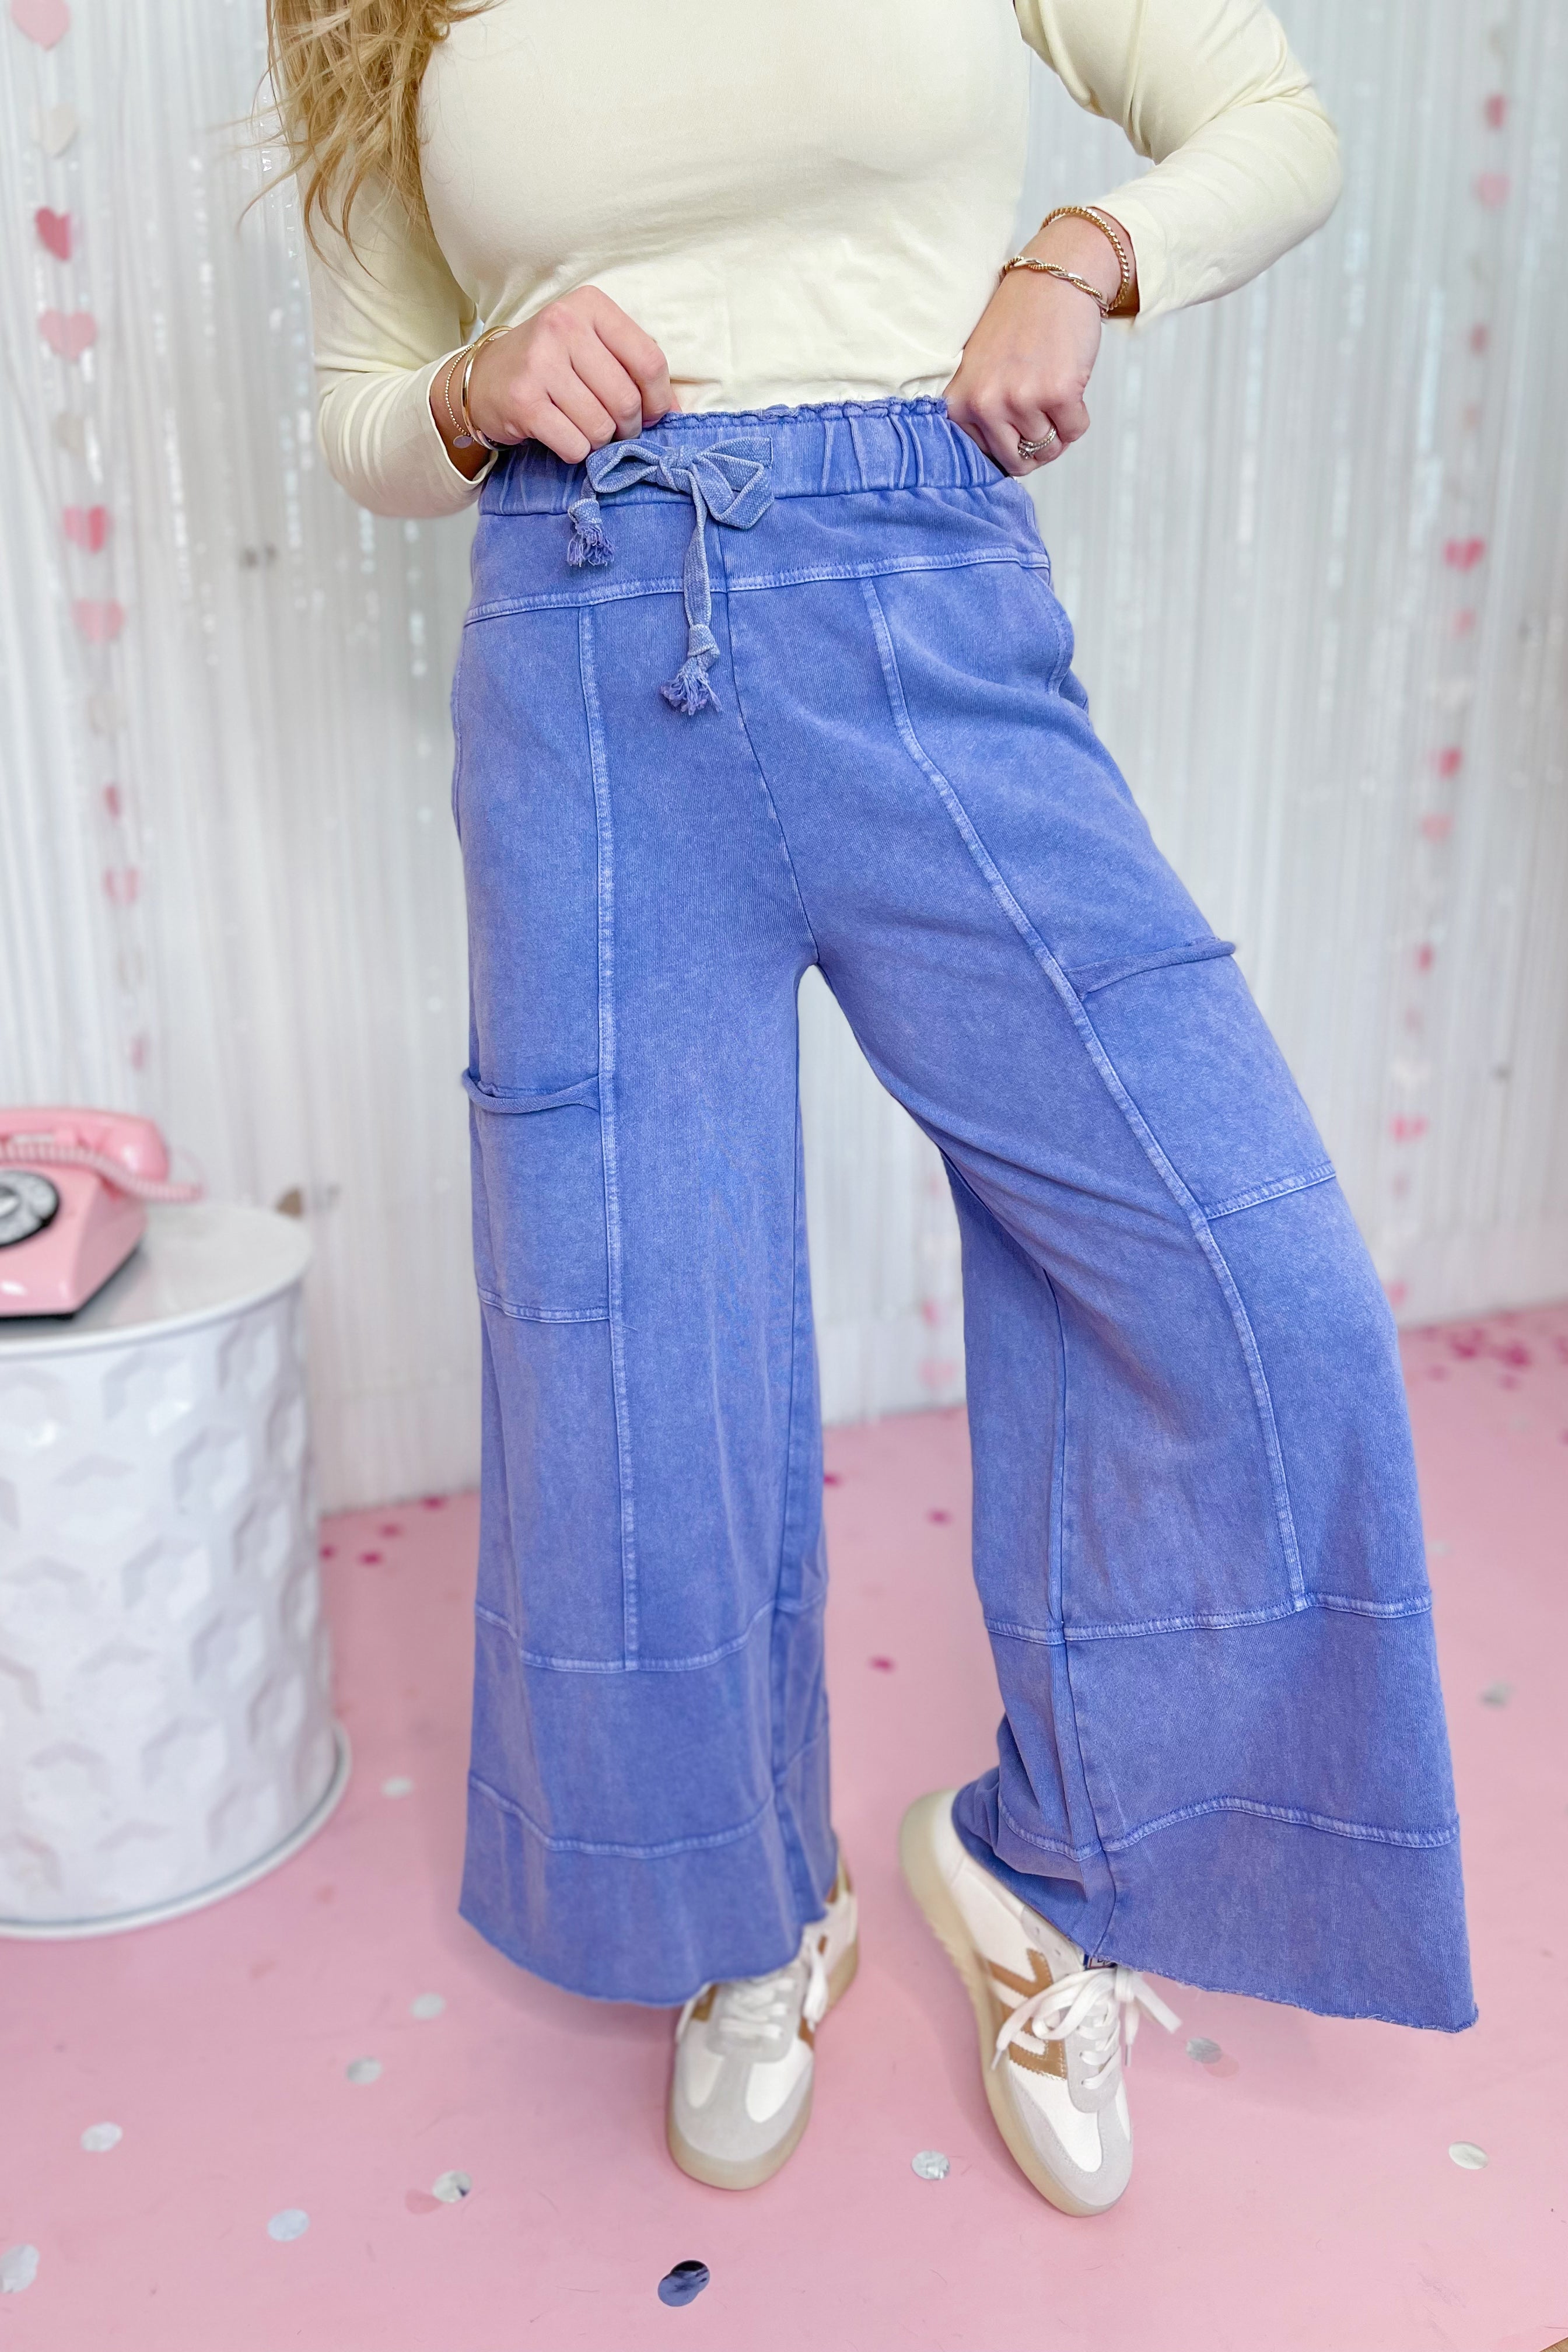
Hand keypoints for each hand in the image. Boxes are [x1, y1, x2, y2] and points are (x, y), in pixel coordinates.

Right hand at [433, 287, 677, 474]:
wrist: (486, 377)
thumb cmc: (551, 363)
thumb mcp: (593, 345)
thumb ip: (634, 366)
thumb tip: (676, 411)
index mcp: (590, 306)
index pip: (649, 360)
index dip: (659, 399)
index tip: (653, 414)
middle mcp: (563, 325)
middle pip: (626, 400)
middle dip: (628, 427)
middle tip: (616, 429)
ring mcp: (540, 363)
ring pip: (601, 427)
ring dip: (600, 441)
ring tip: (585, 429)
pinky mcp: (523, 402)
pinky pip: (574, 445)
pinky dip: (576, 452)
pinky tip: (563, 436)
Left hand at [944, 213, 1132, 477]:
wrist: (1052, 279)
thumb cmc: (1016, 327)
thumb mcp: (977, 373)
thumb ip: (978, 418)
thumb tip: (1003, 467)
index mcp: (958, 404)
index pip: (986, 459)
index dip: (1009, 445)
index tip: (1016, 419)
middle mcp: (984, 404)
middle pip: (1018, 462)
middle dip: (1035, 445)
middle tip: (1041, 410)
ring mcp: (1020, 399)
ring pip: (1048, 449)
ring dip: (1058, 428)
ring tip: (1053, 390)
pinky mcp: (1057, 393)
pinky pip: (1074, 432)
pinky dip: (1078, 416)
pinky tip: (1070, 383)